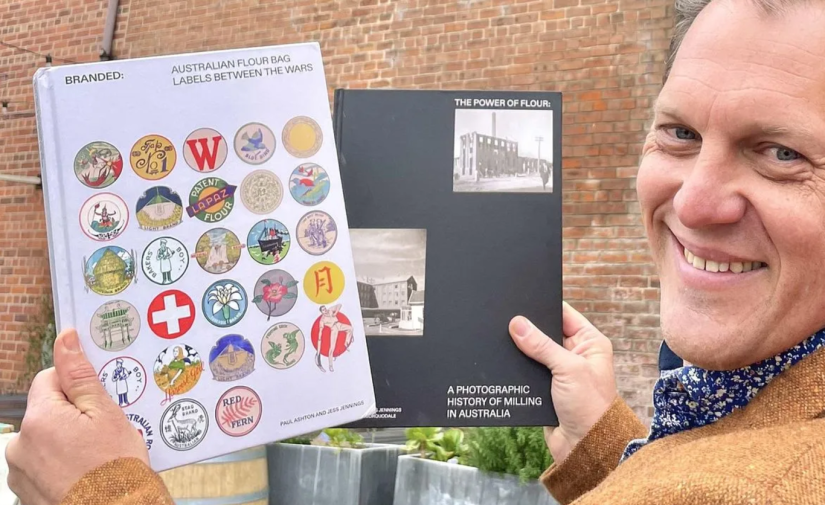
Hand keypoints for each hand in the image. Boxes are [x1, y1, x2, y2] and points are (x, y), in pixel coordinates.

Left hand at [6, 328, 147, 503]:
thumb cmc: (116, 468)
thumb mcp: (106, 414)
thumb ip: (80, 375)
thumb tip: (65, 339)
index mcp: (39, 419)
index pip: (48, 379)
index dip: (76, 386)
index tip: (97, 402)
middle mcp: (20, 445)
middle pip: (45, 411)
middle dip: (71, 416)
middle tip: (101, 433)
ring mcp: (20, 473)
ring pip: (44, 439)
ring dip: (65, 442)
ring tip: (94, 457)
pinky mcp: (25, 493)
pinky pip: (41, 466)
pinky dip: (59, 466)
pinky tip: (83, 473)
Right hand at [509, 302, 616, 463]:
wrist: (585, 447)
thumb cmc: (590, 407)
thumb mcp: (568, 369)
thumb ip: (541, 345)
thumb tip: (517, 323)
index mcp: (590, 342)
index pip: (564, 314)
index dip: (544, 306)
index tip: (520, 300)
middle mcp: (576, 354)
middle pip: (546, 332)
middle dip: (527, 329)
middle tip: (504, 320)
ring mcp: (560, 371)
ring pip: (533, 352)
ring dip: (520, 350)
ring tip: (499, 339)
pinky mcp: (546, 388)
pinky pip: (528, 371)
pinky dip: (517, 368)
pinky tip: (502, 362)